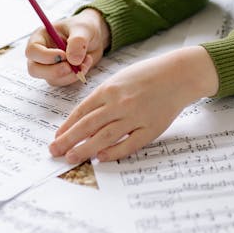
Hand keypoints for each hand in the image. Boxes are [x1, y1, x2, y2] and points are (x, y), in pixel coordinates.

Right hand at [25, 8, 109, 85]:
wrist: (94, 37)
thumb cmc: (83, 28)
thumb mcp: (83, 29)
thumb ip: (78, 42)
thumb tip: (73, 60)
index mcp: (40, 37)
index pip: (32, 50)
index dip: (46, 56)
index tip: (64, 55)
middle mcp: (41, 53)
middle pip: (34, 69)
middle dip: (53, 71)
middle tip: (70, 67)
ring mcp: (48, 66)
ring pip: (51, 78)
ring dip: (69, 74)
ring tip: (85, 61)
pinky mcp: (59, 75)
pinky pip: (63, 82)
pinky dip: (76, 76)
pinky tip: (85, 64)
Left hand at [49, 46, 218, 164]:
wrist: (179, 74)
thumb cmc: (147, 75)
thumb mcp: (120, 78)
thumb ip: (102, 97)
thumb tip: (83, 119)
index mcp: (110, 88)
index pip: (82, 111)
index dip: (67, 126)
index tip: (57, 137)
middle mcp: (120, 103)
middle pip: (88, 125)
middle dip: (68, 140)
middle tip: (55, 151)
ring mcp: (136, 116)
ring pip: (105, 137)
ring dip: (85, 149)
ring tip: (71, 157)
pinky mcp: (151, 128)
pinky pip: (129, 143)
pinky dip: (114, 152)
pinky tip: (101, 158)